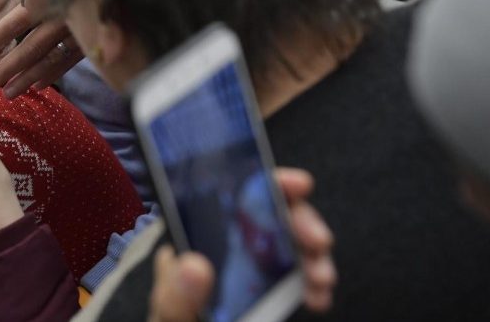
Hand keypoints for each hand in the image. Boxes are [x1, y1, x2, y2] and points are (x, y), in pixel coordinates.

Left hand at [0, 0, 82, 96]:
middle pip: (29, 48)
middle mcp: (60, 16)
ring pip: (48, 60)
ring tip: (6, 94)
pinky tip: (37, 86)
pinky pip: (68, 61)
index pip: (16, 22)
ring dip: (26, 79)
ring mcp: (77, 31)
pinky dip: (52, 74)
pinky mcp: (90, 39)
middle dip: (6, 69)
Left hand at [148, 168, 334, 320]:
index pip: (234, 193)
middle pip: (274, 215)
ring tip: (321, 279)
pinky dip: (315, 286)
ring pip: (294, 246)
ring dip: (315, 257)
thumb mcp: (168, 310)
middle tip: (318, 241)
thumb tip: (195, 267)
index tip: (298, 184)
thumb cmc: (174, 318)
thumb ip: (175, 293)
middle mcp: (231, 242)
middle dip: (303, 222)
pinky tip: (318, 298)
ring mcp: (255, 266)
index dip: (268, 182)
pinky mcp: (273, 291)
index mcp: (197, 233)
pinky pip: (301, 280)